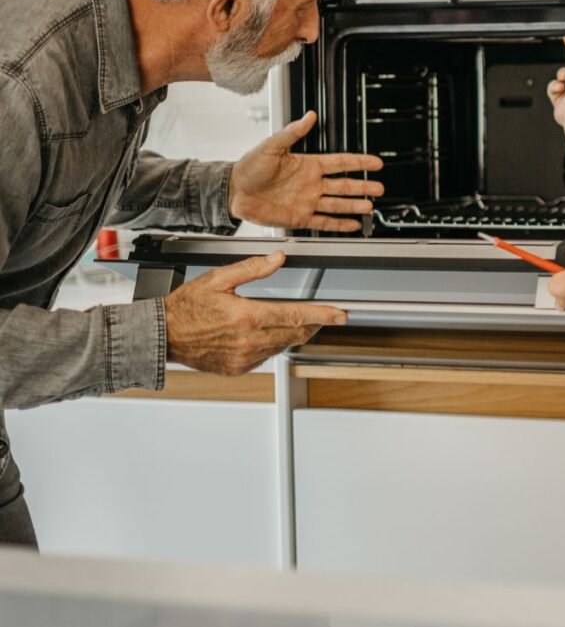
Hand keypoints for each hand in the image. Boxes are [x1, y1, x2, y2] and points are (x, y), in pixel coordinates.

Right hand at [164, 251, 347, 374]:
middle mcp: (249, 341)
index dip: (323, 315)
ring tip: (294, 321)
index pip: (296, 316)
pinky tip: (266, 334)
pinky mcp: (239, 368)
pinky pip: (267, 356)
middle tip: (323, 316)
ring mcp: (244, 358)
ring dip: (293, 334)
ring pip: (283, 346)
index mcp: (247, 317)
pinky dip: (273, 344)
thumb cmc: (186, 307)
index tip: (340, 315)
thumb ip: (252, 268)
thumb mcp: (218, 278)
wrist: (162, 335)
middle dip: (312, 324)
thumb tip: (278, 258)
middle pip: (295, 333)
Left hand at [229, 111, 384, 231]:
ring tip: (369, 207)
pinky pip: (324, 222)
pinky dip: (339, 225)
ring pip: (338, 205)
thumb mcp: (272, 145)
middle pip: (344, 185)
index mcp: (308, 165)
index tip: (375, 162)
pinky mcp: (300, 218)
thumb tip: (309, 116)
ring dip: (354, 206)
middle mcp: (311, 184)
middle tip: (379, 188)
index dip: (359, 163)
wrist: (234, 192)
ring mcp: (308, 201)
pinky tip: (351, 225)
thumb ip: (293, 132)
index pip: (340, 163)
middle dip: (363, 186)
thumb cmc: (249, 167)